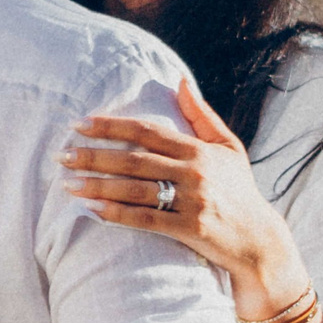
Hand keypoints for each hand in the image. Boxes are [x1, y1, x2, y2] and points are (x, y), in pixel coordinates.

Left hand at [63, 80, 311, 320]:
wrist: (259, 240)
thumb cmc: (239, 191)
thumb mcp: (229, 148)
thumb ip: (202, 116)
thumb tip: (180, 81)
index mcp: (198, 149)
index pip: (146, 131)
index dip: (111, 126)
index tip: (80, 124)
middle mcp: (194, 171)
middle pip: (133, 159)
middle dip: (94, 155)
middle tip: (62, 154)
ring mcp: (192, 200)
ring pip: (135, 189)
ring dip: (98, 186)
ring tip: (68, 183)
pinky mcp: (190, 229)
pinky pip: (146, 220)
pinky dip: (117, 215)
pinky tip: (92, 211)